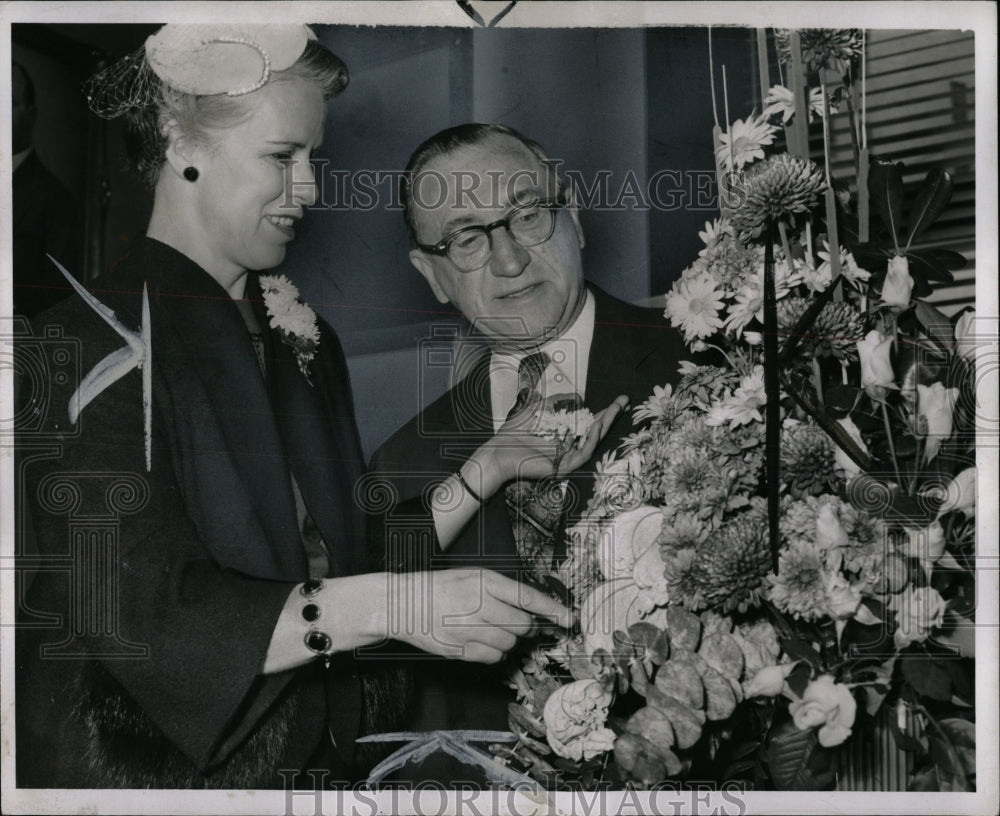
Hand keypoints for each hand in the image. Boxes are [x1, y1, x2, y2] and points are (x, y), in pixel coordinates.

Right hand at [390, 568, 573, 662]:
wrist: (404, 603)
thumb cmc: (441, 587)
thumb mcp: (472, 577)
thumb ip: (502, 591)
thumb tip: (534, 611)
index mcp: (484, 581)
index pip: (528, 597)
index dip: (553, 610)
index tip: (569, 619)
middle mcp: (478, 604)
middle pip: (522, 625)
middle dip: (526, 627)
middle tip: (516, 622)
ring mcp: (468, 629)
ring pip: (510, 644)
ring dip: (509, 640)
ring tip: (490, 628)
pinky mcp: (460, 650)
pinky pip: (494, 658)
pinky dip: (494, 653)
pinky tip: (480, 640)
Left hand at [473, 393, 629, 490]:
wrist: (497, 453)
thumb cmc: (513, 434)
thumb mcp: (537, 410)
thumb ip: (555, 402)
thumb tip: (577, 396)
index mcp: (564, 436)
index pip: (588, 423)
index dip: (604, 412)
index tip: (618, 400)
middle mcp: (569, 448)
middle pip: (595, 432)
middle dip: (610, 416)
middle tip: (624, 401)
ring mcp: (567, 459)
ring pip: (592, 443)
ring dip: (603, 426)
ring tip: (613, 411)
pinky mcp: (563, 468)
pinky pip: (583, 454)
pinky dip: (591, 440)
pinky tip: (596, 426)